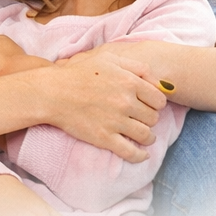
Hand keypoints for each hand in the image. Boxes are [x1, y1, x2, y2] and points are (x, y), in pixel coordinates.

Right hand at [37, 52, 165, 162]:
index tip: (150, 105)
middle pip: (153, 118)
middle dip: (150, 118)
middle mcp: (126, 102)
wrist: (54, 93)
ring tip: (144, 136)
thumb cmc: (81, 73)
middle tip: (142, 118)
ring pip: (145, 135)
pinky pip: (130, 152)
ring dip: (148, 137)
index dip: (156, 103)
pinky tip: (142, 155)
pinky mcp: (104, 138)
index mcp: (129, 82)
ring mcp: (115, 122)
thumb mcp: (110, 59)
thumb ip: (137, 66)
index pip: (159, 100)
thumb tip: (161, 82)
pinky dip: (140, 156)